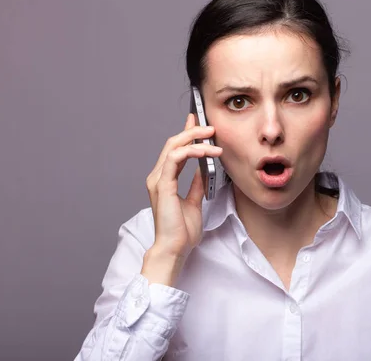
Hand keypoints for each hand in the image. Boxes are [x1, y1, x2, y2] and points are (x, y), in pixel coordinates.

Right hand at [141, 113, 221, 284]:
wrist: (174, 249)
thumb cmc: (181, 232)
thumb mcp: (194, 202)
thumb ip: (197, 185)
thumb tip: (205, 170)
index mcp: (165, 180)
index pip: (175, 150)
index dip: (186, 133)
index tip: (196, 120)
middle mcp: (158, 177)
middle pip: (173, 143)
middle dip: (192, 131)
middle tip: (211, 127)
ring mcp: (158, 180)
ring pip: (173, 147)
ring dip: (195, 139)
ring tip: (213, 138)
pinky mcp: (162, 185)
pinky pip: (175, 159)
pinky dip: (191, 151)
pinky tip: (206, 152)